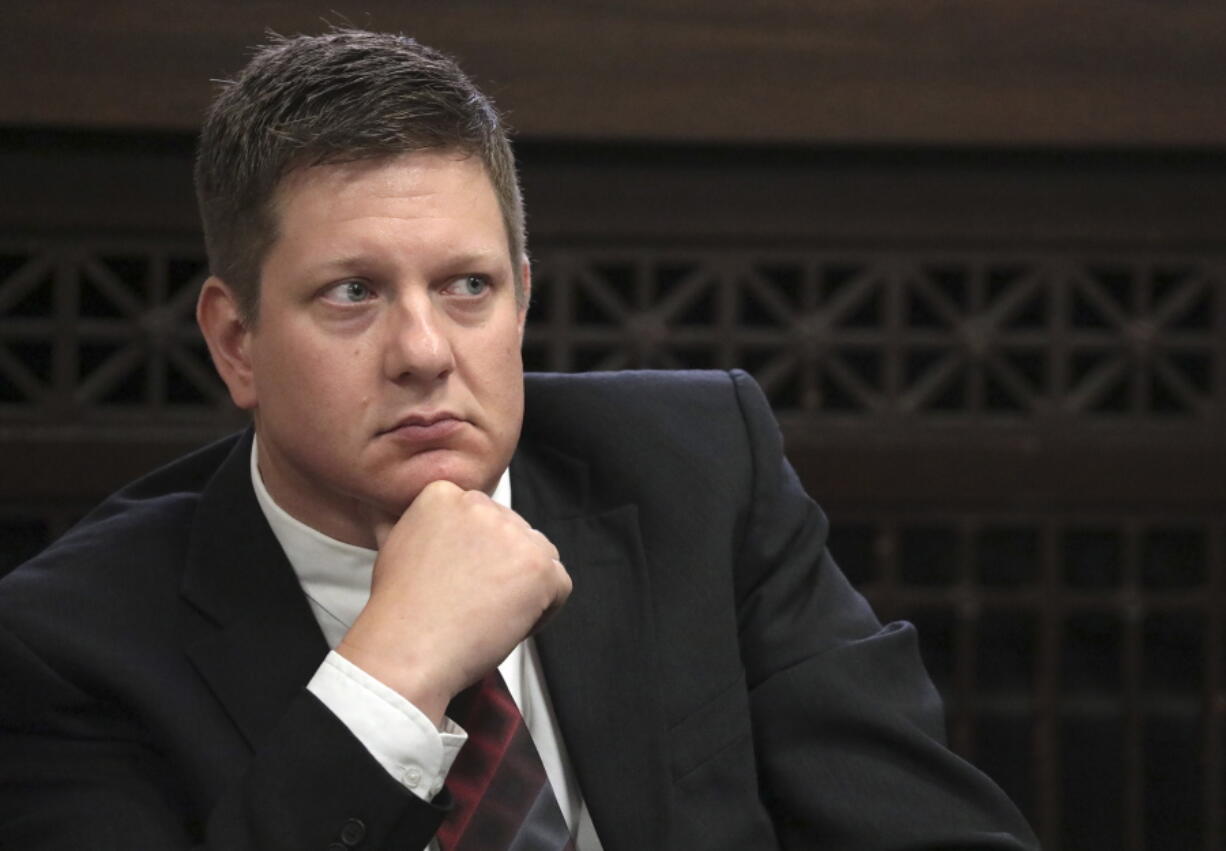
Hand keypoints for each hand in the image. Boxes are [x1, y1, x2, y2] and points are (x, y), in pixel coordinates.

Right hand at [336, 480, 571, 724]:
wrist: (408, 647)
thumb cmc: (399, 609)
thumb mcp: (395, 544)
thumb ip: (416, 523)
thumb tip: (402, 515)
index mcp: (444, 493)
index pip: (483, 516)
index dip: (477, 552)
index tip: (459, 577)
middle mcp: (481, 504)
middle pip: (513, 533)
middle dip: (502, 567)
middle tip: (474, 601)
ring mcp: (514, 533)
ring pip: (540, 555)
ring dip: (524, 584)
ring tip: (489, 612)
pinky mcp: (540, 565)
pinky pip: (560, 586)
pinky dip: (544, 611)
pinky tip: (508, 623)